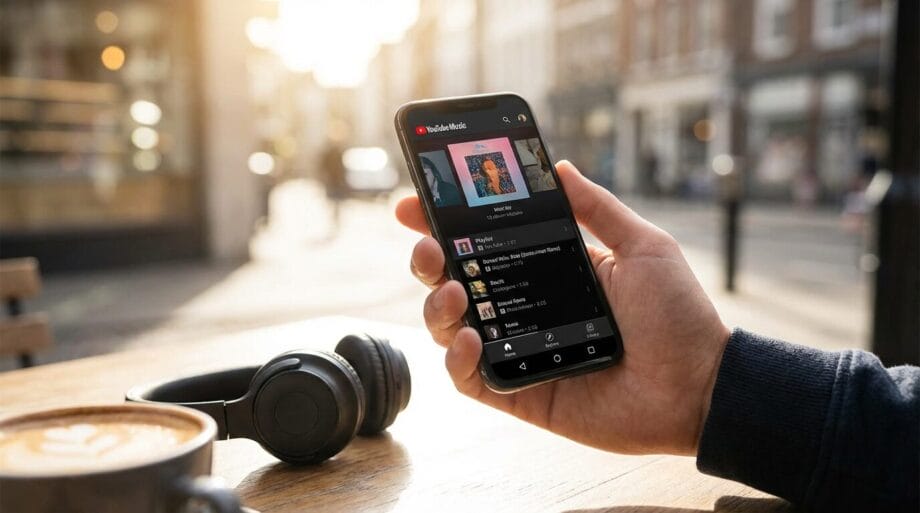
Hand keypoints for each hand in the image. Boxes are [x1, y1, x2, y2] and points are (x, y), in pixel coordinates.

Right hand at [395, 161, 729, 455]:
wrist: (699, 387)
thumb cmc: (678, 316)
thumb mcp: (643, 247)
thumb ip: (598, 208)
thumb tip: (558, 166)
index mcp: (547, 270)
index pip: (483, 241)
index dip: (443, 222)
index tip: (414, 203)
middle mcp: (524, 308)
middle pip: (454, 280)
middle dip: (428, 258)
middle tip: (429, 246)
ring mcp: (517, 349)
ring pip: (449, 326)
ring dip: (437, 304)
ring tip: (457, 291)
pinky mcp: (518, 392)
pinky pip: (467, 378)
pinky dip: (456, 359)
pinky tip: (471, 341)